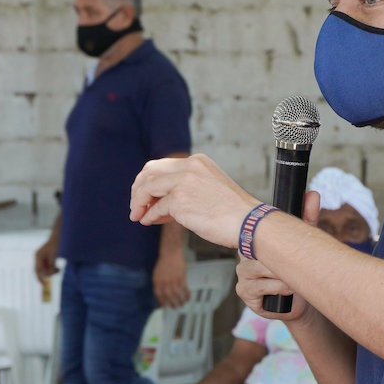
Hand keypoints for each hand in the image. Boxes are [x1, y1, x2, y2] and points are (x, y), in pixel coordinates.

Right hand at [34, 240, 58, 281]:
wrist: (58, 238)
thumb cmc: (55, 245)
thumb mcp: (53, 256)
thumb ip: (51, 265)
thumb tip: (49, 274)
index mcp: (38, 256)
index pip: (37, 270)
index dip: (40, 278)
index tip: (44, 285)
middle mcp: (38, 258)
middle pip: (41, 271)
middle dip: (48, 273)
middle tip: (57, 271)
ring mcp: (42, 259)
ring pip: (45, 270)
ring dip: (52, 271)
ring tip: (58, 269)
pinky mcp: (46, 259)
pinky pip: (48, 267)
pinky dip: (53, 269)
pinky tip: (58, 268)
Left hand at [130, 154, 259, 249]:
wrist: (248, 223)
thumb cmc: (233, 212)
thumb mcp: (209, 189)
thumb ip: (186, 189)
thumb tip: (158, 202)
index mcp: (197, 161)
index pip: (162, 165)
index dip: (148, 180)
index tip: (143, 194)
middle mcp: (189, 167)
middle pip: (149, 172)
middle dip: (138, 189)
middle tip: (134, 205)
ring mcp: (183, 182)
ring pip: (148, 188)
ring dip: (138, 203)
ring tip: (136, 215)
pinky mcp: (179, 200)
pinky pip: (155, 208)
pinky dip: (149, 216)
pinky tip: (147, 221)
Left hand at [152, 250, 188, 307]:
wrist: (170, 254)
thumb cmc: (163, 264)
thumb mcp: (156, 274)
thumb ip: (158, 283)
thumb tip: (160, 294)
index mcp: (157, 282)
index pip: (159, 295)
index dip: (162, 302)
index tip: (165, 306)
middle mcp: (165, 282)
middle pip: (168, 297)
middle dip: (172, 304)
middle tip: (175, 307)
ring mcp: (173, 280)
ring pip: (177, 295)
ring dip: (180, 301)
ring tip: (182, 304)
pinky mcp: (181, 278)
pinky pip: (184, 289)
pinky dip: (187, 295)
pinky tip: (188, 298)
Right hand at [233, 191, 321, 322]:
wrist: (301, 302)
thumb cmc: (300, 271)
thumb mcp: (304, 243)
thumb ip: (307, 217)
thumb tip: (312, 193)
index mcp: (255, 240)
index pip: (256, 231)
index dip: (269, 234)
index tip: (285, 243)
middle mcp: (245, 255)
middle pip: (258, 251)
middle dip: (280, 260)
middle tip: (297, 265)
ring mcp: (242, 274)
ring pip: (260, 269)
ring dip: (282, 277)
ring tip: (294, 282)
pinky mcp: (244, 291)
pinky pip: (259, 287)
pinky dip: (276, 289)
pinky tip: (286, 293)